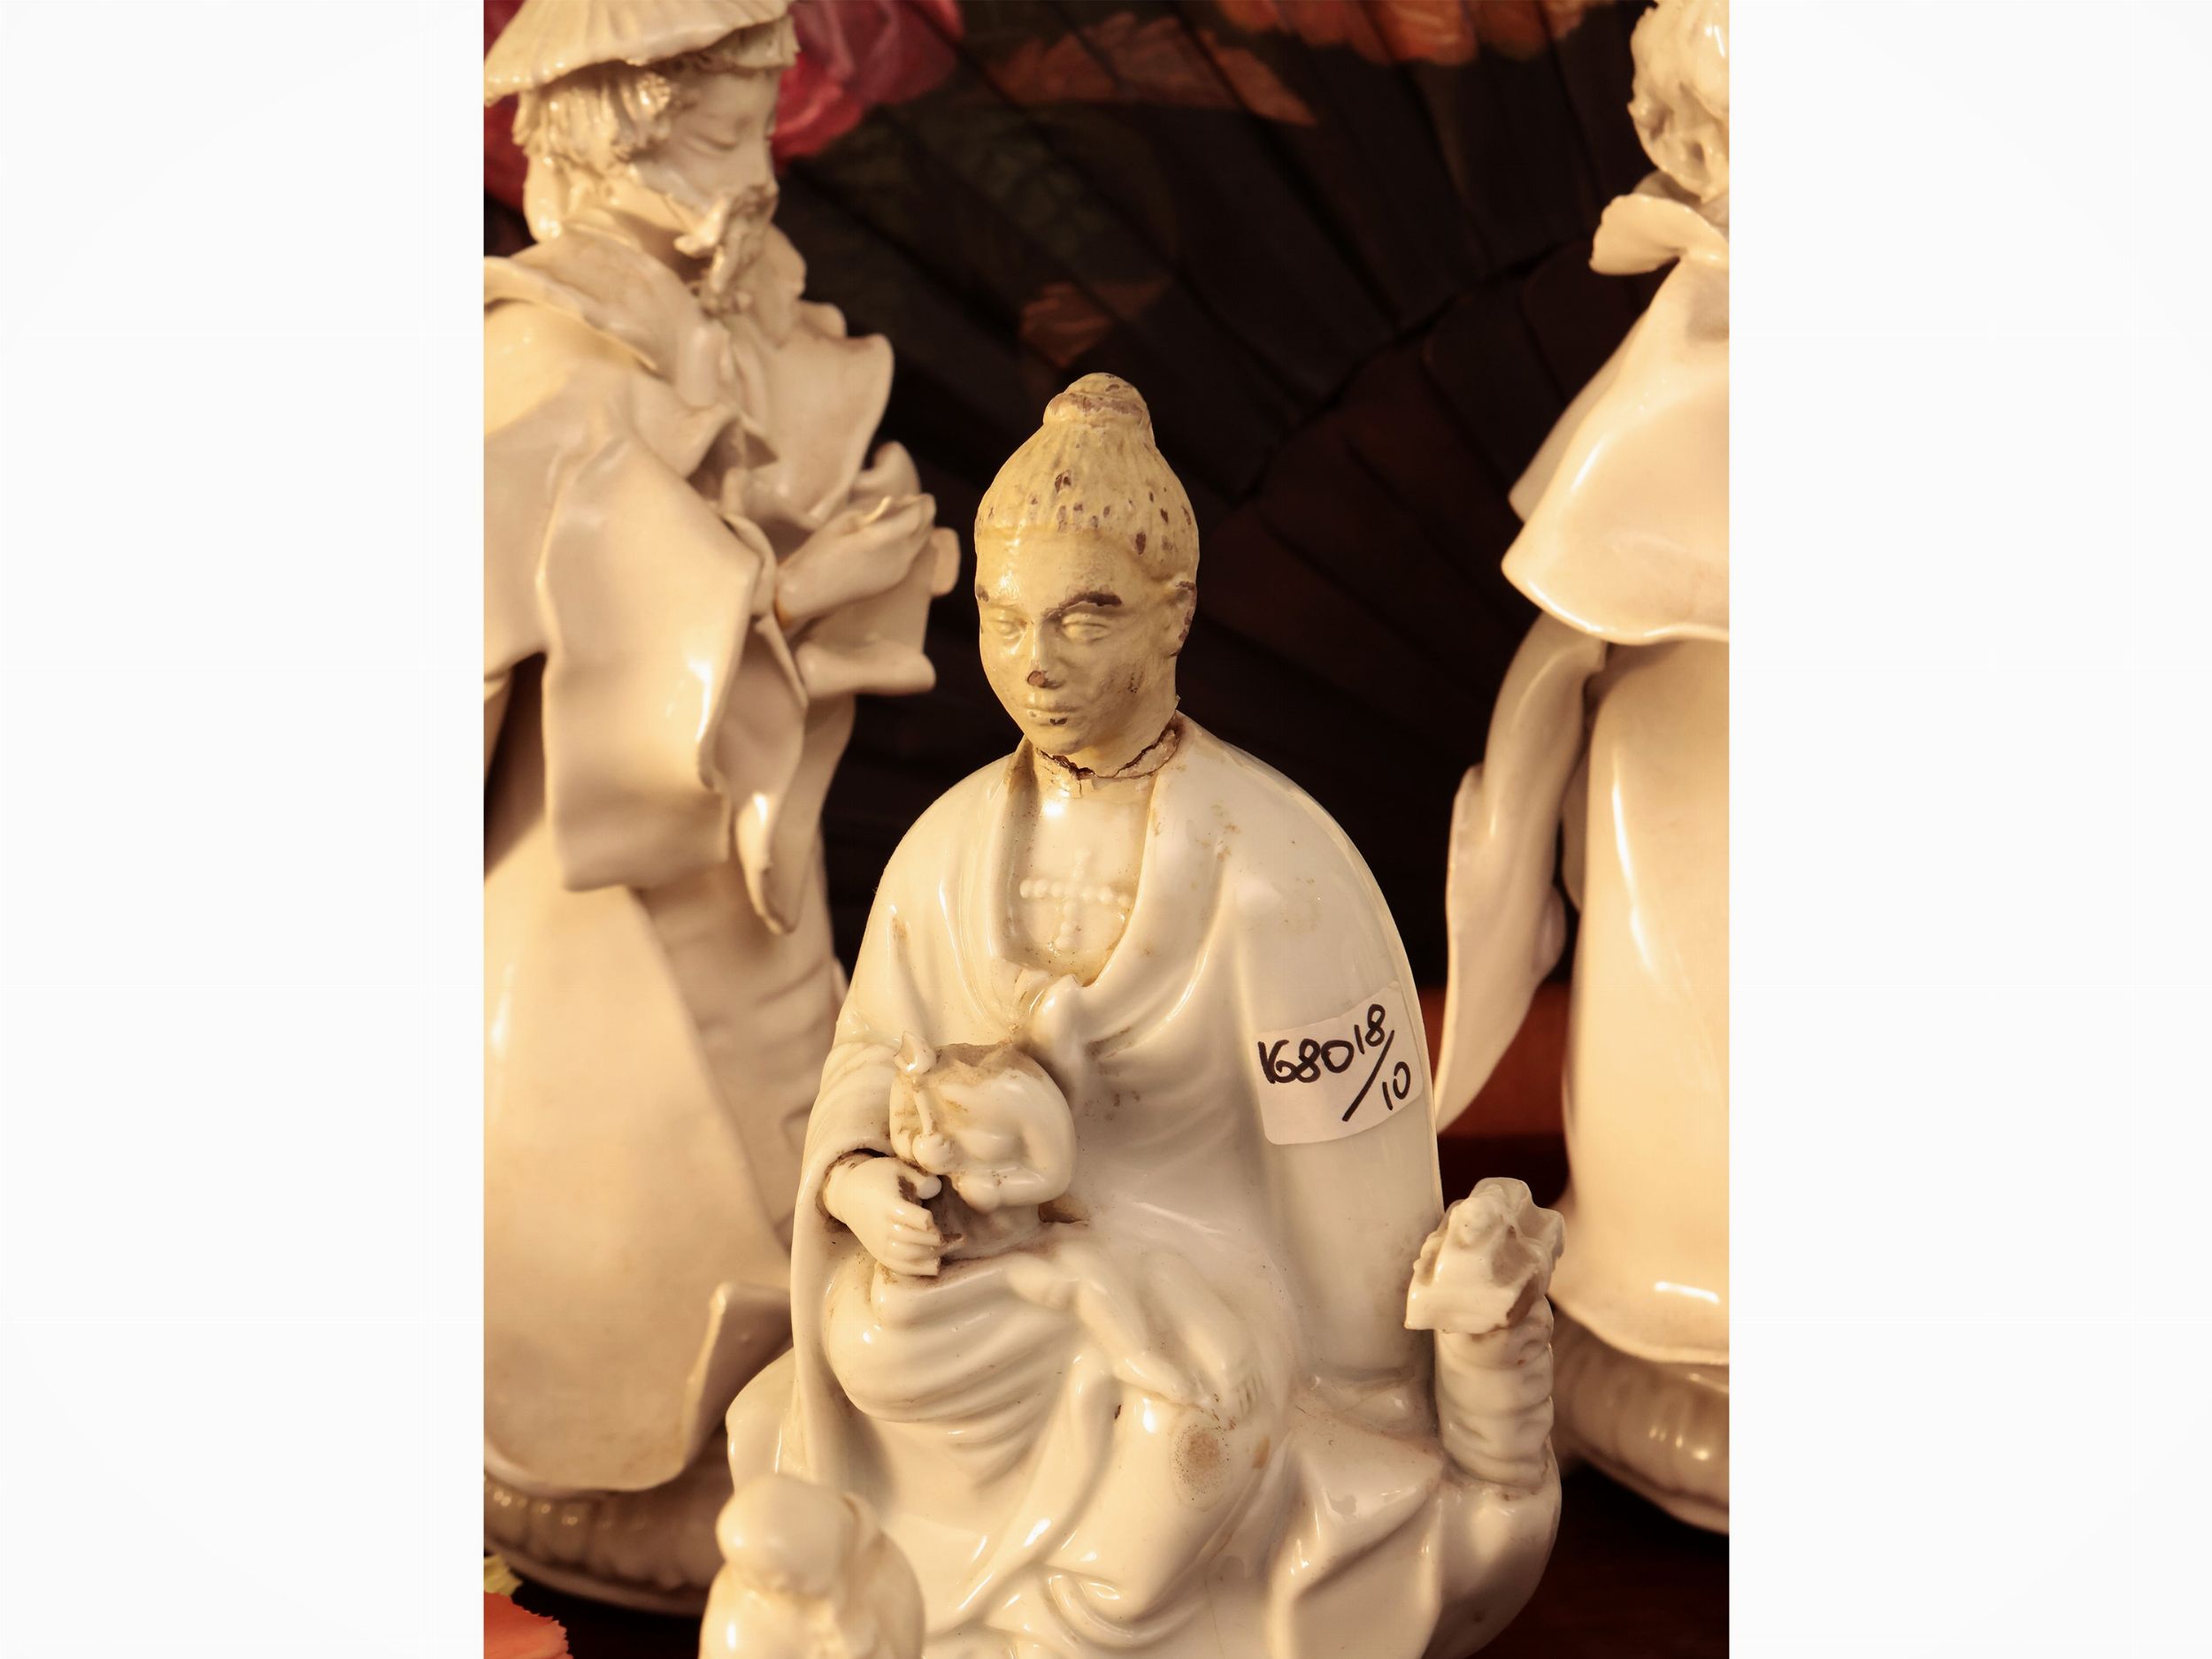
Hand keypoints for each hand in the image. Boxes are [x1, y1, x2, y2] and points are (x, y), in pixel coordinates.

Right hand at [772, 495, 937, 631]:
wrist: (809, 593)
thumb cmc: (819, 552)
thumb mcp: (843, 521)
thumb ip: (874, 509)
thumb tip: (896, 503)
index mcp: (884, 538)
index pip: (917, 516)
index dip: (922, 503)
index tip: (921, 495)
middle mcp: (898, 557)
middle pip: (925, 531)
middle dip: (924, 515)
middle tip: (914, 504)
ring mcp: (898, 573)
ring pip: (920, 545)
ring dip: (919, 530)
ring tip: (905, 519)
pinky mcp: (892, 583)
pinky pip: (910, 557)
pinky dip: (911, 544)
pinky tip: (896, 539)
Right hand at [823, 1153, 944, 1276]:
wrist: (847, 1195)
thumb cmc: (877, 1177)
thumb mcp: (898, 1167)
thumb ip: (920, 1178)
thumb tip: (936, 1189)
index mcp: (889, 1205)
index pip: (915, 1221)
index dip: (930, 1223)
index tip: (938, 1221)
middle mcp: (883, 1228)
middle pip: (916, 1242)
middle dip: (940, 1243)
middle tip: (960, 1239)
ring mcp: (880, 1244)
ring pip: (911, 1258)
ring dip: (934, 1256)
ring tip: (951, 1247)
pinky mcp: (880, 1254)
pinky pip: (901, 1268)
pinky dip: (920, 1269)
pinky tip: (936, 1262)